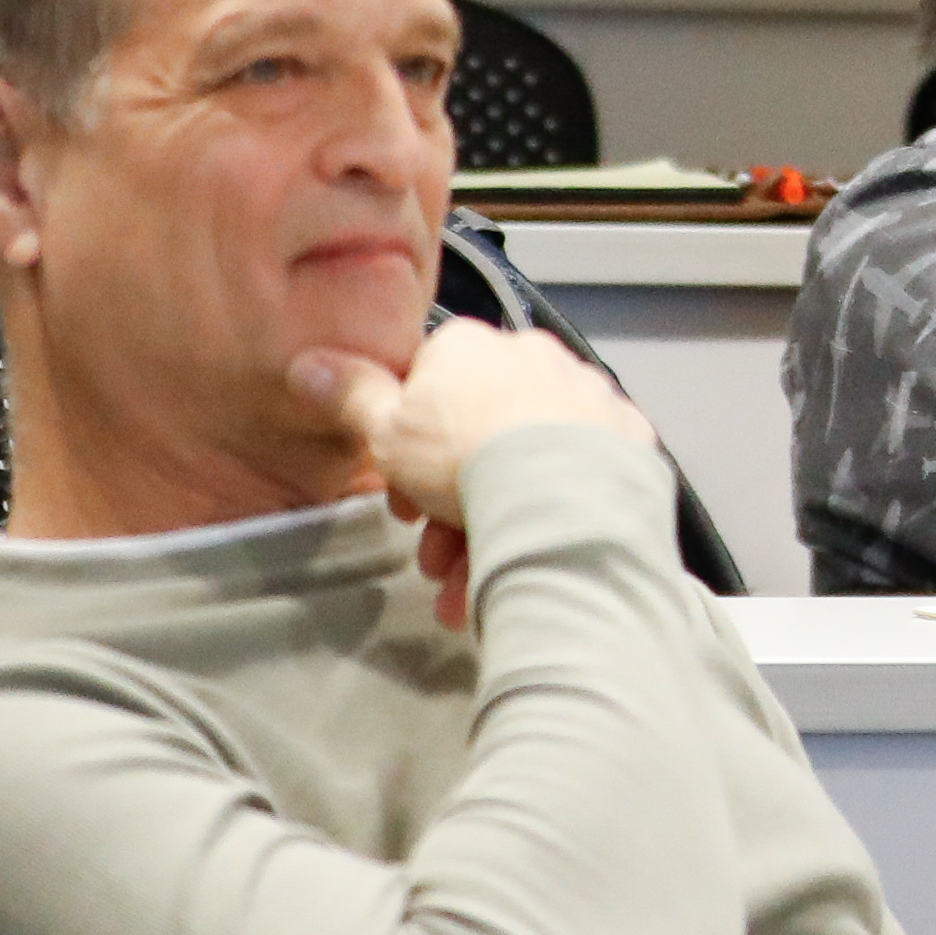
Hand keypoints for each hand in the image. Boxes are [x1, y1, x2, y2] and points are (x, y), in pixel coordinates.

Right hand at [296, 326, 653, 628]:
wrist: (561, 494)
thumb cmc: (465, 456)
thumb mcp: (384, 430)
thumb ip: (350, 396)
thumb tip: (310, 364)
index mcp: (475, 348)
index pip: (429, 390)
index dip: (405, 451)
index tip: (399, 499)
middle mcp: (536, 360)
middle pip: (476, 438)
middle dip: (444, 506)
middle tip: (430, 554)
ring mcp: (586, 398)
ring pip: (521, 466)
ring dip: (483, 531)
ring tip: (462, 586)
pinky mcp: (625, 443)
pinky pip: (569, 483)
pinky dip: (539, 523)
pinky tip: (513, 571)